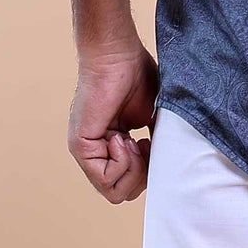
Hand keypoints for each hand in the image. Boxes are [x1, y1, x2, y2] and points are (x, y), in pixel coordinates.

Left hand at [68, 44, 158, 203]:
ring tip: (133, 140)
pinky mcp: (80, 146)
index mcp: (111, 147)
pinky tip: (124, 138)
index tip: (151, 143)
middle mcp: (96, 152)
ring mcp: (85, 152)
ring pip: (113, 191)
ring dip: (132, 169)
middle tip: (144, 144)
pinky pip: (105, 178)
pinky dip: (122, 163)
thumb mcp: (154, 121)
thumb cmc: (137, 77)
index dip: (148, 172)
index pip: (129, 183)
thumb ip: (157, 148)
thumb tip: (167, 171)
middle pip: (122, 192)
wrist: (119, 54)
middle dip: (142, 175)